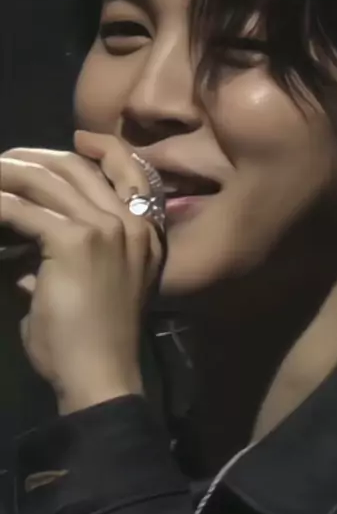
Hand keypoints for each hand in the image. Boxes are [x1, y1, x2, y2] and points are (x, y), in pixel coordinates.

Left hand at [0, 131, 162, 413]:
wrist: (101, 374)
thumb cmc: (98, 341)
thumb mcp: (100, 286)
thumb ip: (74, 256)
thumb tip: (32, 245)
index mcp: (145, 232)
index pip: (130, 170)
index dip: (104, 147)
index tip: (78, 138)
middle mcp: (131, 222)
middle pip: (78, 168)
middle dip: (36, 157)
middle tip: (5, 161)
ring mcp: (106, 228)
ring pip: (47, 181)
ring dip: (8, 174)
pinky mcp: (75, 240)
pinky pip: (24, 212)